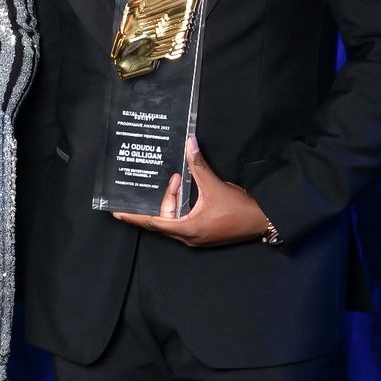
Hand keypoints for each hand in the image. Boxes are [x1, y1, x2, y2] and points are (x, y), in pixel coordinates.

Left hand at [113, 136, 269, 246]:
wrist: (263, 221)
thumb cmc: (239, 209)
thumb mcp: (215, 185)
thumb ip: (198, 165)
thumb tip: (189, 143)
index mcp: (187, 229)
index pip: (153, 222)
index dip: (134, 217)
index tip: (117, 213)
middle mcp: (188, 236)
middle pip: (164, 218)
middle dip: (165, 197)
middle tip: (171, 178)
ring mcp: (196, 237)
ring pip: (175, 218)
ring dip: (176, 199)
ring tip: (180, 179)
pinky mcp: (204, 233)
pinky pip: (185, 219)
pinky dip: (183, 205)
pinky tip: (185, 190)